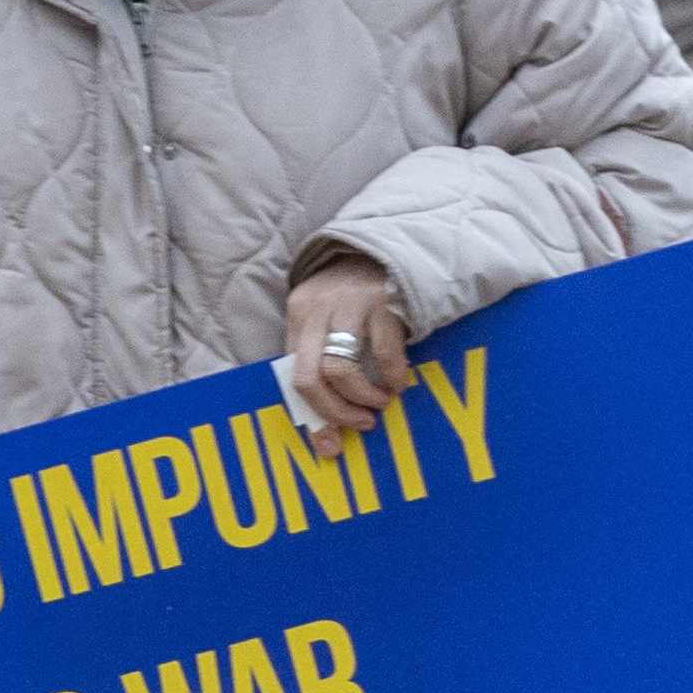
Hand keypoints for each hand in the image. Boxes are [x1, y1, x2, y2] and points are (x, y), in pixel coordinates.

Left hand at [286, 255, 410, 429]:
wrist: (385, 248)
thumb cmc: (352, 296)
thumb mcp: (325, 320)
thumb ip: (319, 359)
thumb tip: (325, 427)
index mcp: (298, 316)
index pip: (293, 375)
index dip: (312, 416)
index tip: (331, 444)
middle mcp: (318, 309)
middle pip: (310, 377)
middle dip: (335, 412)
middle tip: (360, 423)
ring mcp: (350, 304)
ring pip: (340, 370)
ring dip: (363, 397)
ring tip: (380, 402)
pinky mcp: (383, 302)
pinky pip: (384, 355)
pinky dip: (393, 377)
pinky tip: (399, 382)